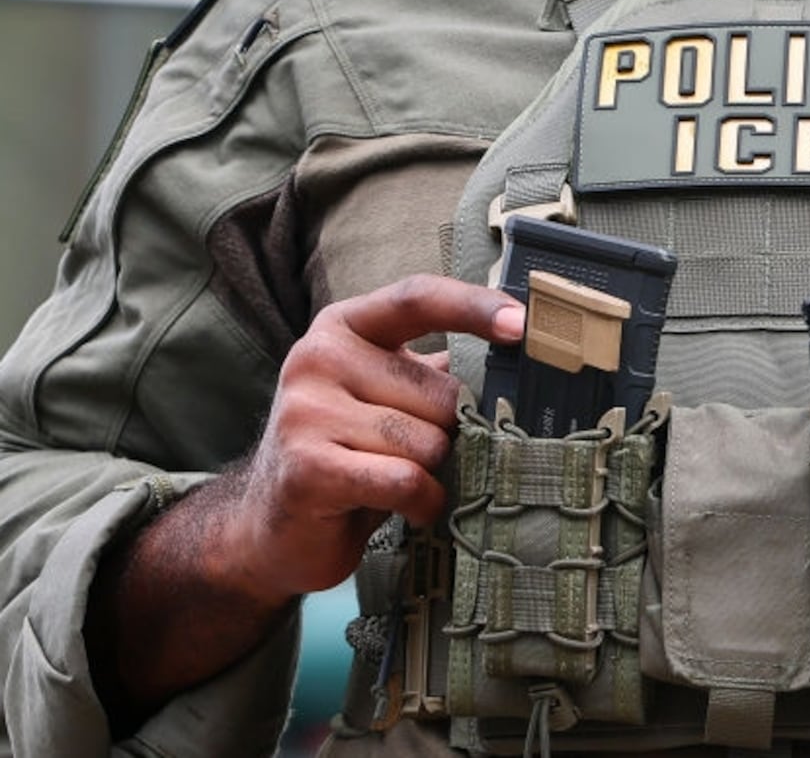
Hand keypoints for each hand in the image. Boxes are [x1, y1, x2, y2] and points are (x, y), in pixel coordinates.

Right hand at [220, 274, 522, 604]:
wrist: (272, 523)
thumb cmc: (350, 453)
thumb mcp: (388, 397)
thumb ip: (436, 373)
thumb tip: (518, 358)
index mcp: (345, 327)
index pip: (417, 298)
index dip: (475, 307)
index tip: (523, 323)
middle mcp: (318, 358)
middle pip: (441, 392)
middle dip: (448, 432)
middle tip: (415, 454)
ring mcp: (306, 412)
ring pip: (428, 441)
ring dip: (432, 472)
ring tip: (398, 481)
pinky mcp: (308, 468)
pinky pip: (405, 480)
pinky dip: (422, 502)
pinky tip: (406, 507)